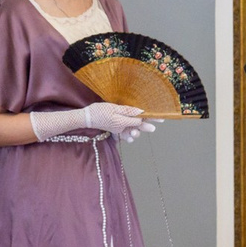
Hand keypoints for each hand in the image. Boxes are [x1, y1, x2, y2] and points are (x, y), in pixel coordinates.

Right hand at [32, 104, 154, 142]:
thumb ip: (127, 111)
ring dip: (137, 132)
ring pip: (131, 131)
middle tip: (156, 127)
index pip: (140, 119)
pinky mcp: (114, 130)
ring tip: (144, 132)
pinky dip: (128, 136)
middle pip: (138, 126)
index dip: (150, 118)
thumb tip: (141, 112)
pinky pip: (123, 134)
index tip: (160, 118)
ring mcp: (118, 130)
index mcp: (123, 121)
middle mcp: (122, 127)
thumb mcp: (113, 108)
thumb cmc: (98, 110)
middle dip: (147, 126)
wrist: (85, 118)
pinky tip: (131, 138)